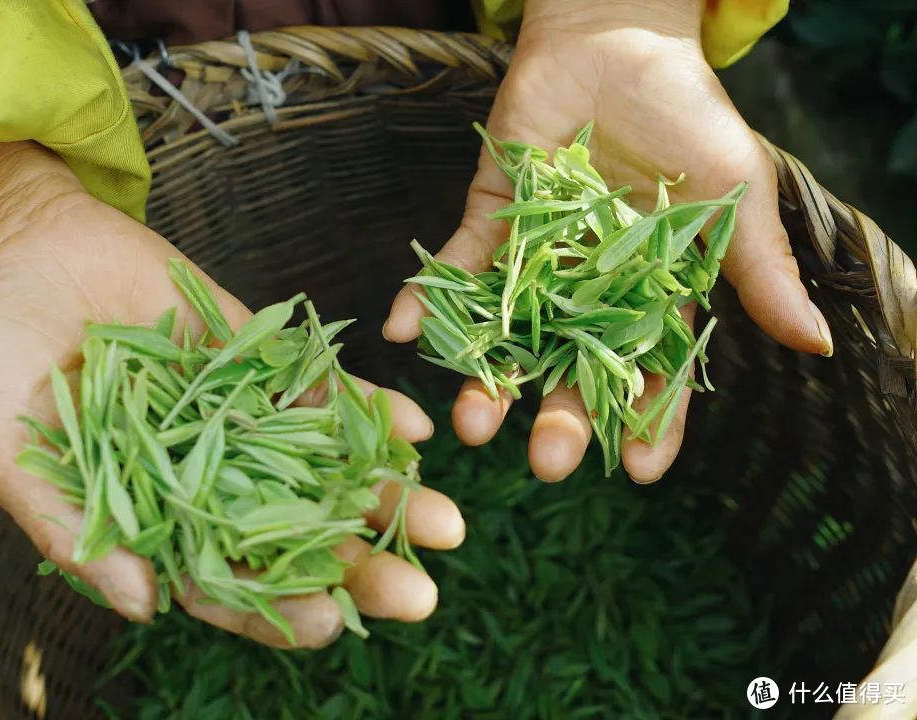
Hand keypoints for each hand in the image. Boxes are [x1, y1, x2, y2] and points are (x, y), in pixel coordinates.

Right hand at [0, 141, 464, 647]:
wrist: (20, 256)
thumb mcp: (11, 454)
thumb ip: (73, 528)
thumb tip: (145, 606)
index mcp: (158, 516)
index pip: (226, 581)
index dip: (274, 610)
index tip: (327, 627)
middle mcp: (213, 474)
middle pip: (294, 536)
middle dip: (356, 567)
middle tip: (419, 595)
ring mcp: (243, 415)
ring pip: (323, 468)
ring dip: (383, 496)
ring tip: (447, 523)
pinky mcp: (261, 356)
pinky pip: (320, 388)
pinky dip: (366, 409)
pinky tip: (413, 433)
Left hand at [384, 0, 831, 482]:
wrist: (616, 40)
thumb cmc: (688, 114)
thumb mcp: (735, 192)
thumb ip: (758, 269)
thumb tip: (814, 345)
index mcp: (651, 293)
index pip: (651, 371)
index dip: (648, 421)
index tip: (641, 472)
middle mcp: (587, 291)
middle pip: (572, 368)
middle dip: (561, 416)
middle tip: (548, 461)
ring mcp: (534, 261)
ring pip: (509, 335)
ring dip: (487, 379)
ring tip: (470, 423)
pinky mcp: (489, 222)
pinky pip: (455, 268)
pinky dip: (425, 298)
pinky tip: (403, 331)